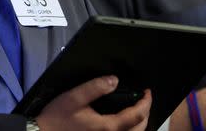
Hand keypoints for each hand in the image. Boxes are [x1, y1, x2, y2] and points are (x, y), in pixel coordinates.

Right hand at [36, 75, 151, 130]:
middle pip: (140, 129)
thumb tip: (115, 80)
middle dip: (146, 113)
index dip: (146, 102)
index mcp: (107, 127)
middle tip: (145, 100)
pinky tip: (125, 124)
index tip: (148, 92)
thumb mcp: (74, 98)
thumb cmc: (58, 117)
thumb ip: (95, 87)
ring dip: (140, 125)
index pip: (137, 115)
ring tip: (137, 111)